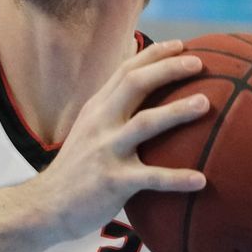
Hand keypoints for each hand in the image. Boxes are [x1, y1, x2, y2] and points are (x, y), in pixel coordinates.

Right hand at [32, 41, 208, 241]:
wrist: (45, 206)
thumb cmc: (76, 169)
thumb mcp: (87, 130)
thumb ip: (110, 109)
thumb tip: (139, 94)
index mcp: (96, 108)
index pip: (126, 70)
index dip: (155, 54)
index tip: (182, 45)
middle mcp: (100, 123)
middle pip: (136, 84)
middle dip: (168, 69)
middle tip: (200, 64)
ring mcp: (106, 150)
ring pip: (145, 123)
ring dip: (177, 111)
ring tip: (206, 103)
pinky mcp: (113, 181)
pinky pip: (151, 178)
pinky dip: (177, 179)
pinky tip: (202, 180)